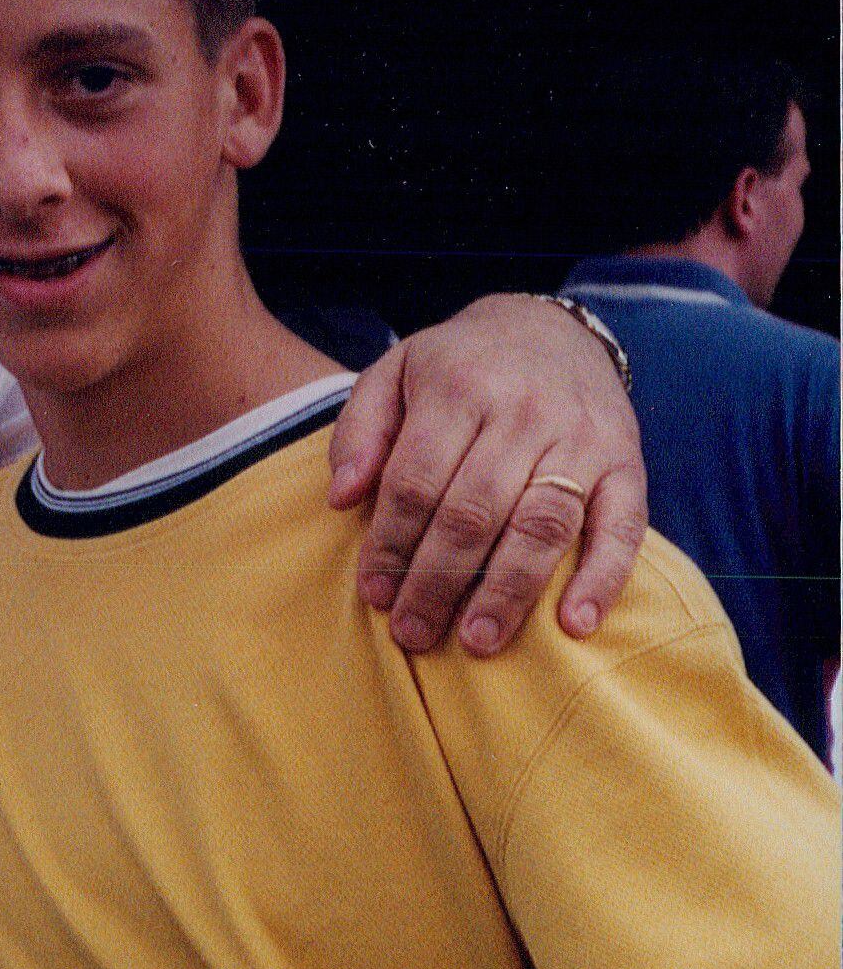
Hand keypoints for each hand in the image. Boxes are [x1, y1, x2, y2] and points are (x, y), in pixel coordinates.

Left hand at [328, 293, 647, 654]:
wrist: (549, 327)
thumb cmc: (459, 366)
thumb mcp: (394, 372)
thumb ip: (360, 431)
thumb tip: (342, 499)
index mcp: (459, 388)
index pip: (416, 483)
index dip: (391, 546)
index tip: (375, 593)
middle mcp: (524, 412)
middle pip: (474, 512)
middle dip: (438, 582)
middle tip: (414, 632)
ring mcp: (581, 438)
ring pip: (542, 526)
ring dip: (508, 592)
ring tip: (477, 641)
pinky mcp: (627, 462)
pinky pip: (622, 526)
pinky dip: (602, 578)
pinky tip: (574, 625)